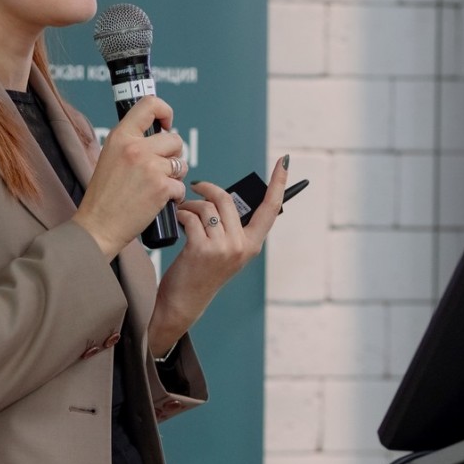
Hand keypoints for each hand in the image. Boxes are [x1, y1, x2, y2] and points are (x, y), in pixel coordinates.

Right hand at [72, 96, 188, 258]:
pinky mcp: (162, 187)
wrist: (98, 226)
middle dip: (174, 154)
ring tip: (158, 186)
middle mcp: (136, 148)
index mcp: (120, 137)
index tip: (166, 124)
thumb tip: (157, 137)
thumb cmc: (103, 197)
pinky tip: (159, 201)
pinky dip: (175, 196)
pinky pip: (181, 186)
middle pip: (174, 139)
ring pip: (181, 162)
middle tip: (162, 169)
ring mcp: (150, 167)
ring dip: (175, 175)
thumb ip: (130, 144)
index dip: (165, 111)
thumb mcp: (109, 158)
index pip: (149, 104)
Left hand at [149, 153, 289, 355]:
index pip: (271, 207)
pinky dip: (181, 215)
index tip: (285, 161)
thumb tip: (220, 197)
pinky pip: (191, 217)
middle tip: (195, 188)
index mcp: (252, 244)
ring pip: (207, 206)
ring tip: (183, 213)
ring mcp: (223, 248)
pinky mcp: (202, 249)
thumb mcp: (225, 251)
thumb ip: (230, 227)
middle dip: (206, 189)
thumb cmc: (201, 273)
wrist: (183, 303)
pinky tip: (178, 223)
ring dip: (189, 205)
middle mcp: (241, 246)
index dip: (278, 182)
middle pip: (226, 199)